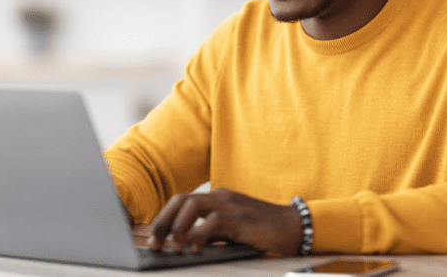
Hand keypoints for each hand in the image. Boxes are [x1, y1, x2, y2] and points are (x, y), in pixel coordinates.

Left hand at [147, 187, 302, 254]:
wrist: (291, 226)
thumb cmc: (261, 230)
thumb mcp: (231, 229)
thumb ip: (210, 231)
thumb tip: (185, 243)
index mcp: (217, 197)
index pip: (182, 201)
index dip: (165, 218)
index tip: (155, 237)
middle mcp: (220, 196)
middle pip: (181, 200)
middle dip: (164, 220)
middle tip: (156, 242)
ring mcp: (229, 204)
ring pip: (192, 206)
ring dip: (178, 227)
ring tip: (173, 246)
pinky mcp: (239, 217)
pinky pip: (211, 223)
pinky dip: (198, 236)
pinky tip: (195, 249)